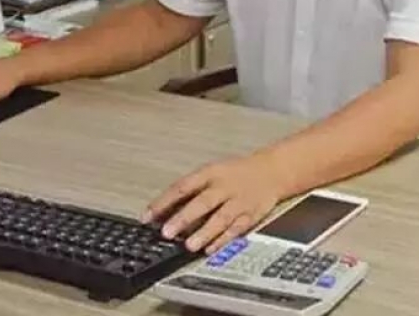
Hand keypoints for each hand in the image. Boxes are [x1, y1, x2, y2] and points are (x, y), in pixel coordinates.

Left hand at [142, 154, 284, 253]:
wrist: (271, 171)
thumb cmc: (235, 173)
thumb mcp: (211, 173)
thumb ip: (190, 191)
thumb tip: (163, 211)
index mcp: (209, 173)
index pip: (182, 187)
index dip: (163, 202)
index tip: (147, 216)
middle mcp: (223, 187)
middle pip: (202, 202)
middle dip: (183, 218)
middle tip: (167, 232)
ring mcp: (238, 201)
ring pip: (220, 217)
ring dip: (204, 232)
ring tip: (189, 245)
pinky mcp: (250, 215)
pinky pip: (236, 228)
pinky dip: (223, 239)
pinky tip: (210, 248)